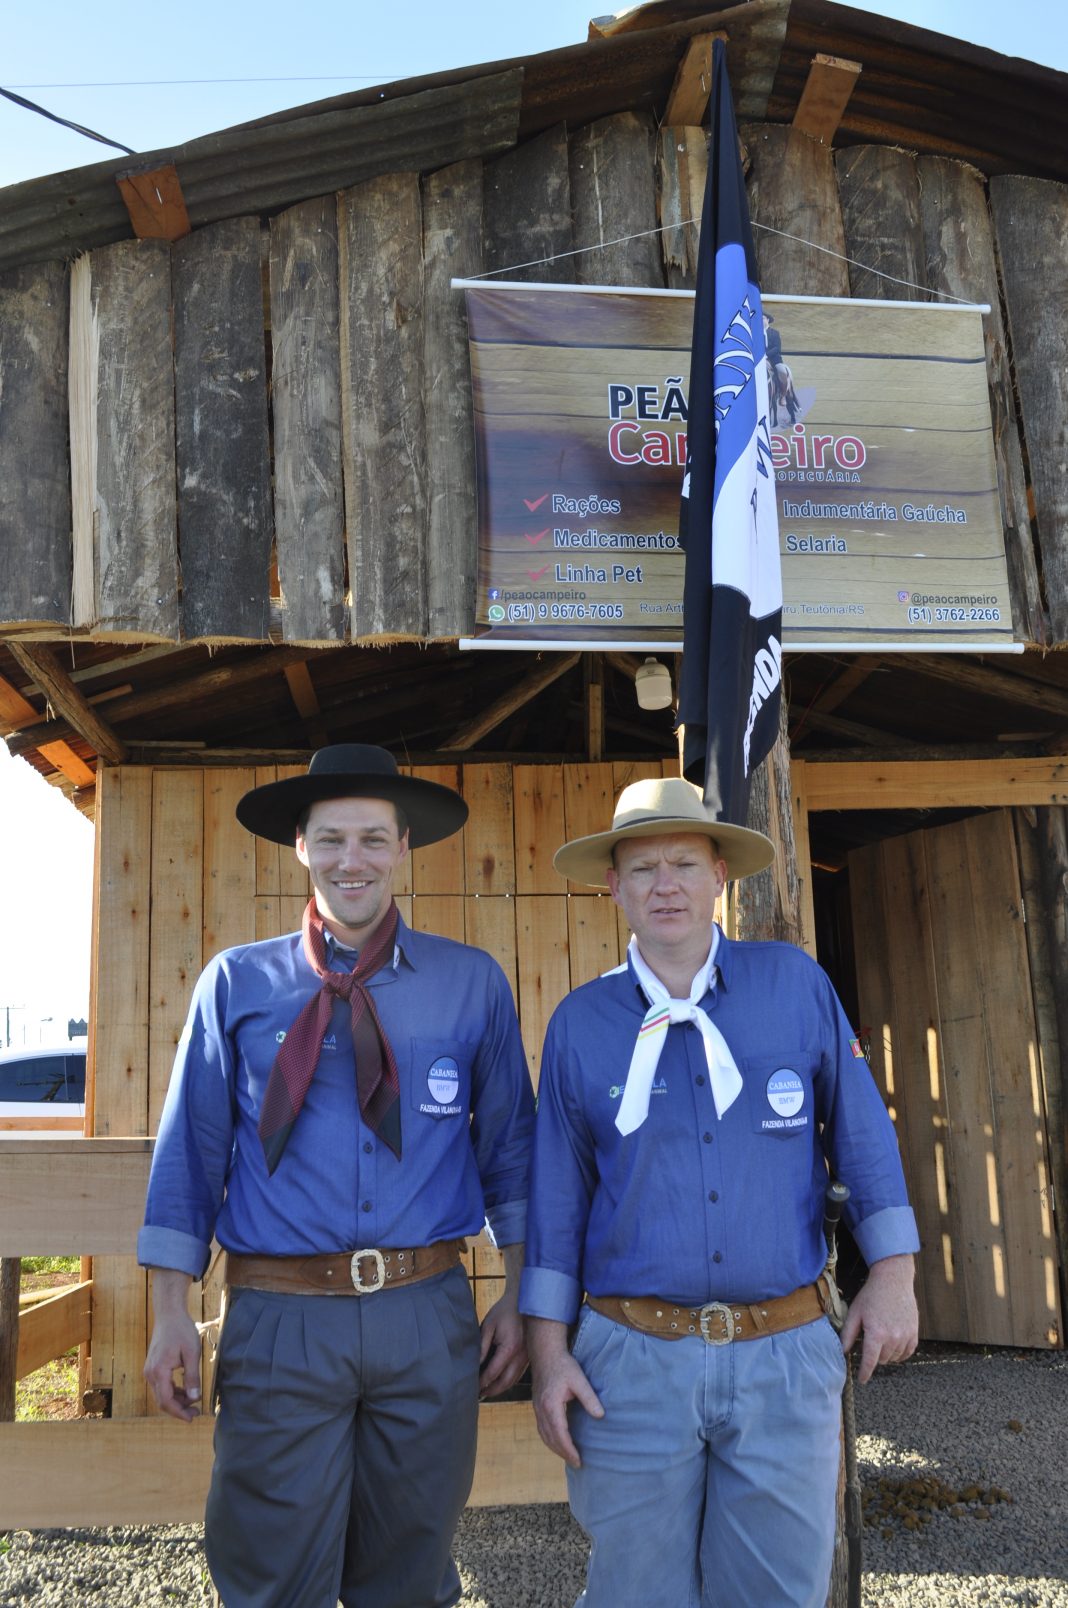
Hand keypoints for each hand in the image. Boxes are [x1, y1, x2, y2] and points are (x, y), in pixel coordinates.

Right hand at [144, 1270, 201, 1420]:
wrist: (169, 1314)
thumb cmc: (182, 1330)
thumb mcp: (192, 1353)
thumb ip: (192, 1377)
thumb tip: (194, 1398)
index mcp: (159, 1371)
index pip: (166, 1401)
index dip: (179, 1412)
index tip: (192, 1418)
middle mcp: (150, 1374)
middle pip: (162, 1400)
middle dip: (179, 1409)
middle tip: (196, 1412)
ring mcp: (150, 1370)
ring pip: (161, 1394)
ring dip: (176, 1400)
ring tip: (194, 1401)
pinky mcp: (153, 1367)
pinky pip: (161, 1385)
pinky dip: (173, 1391)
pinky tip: (185, 1390)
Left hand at [478, 1292, 527, 1398]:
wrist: (523, 1301)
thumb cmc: (504, 1311)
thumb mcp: (488, 1325)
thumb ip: (482, 1346)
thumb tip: (475, 1365)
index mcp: (510, 1348)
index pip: (494, 1372)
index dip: (482, 1381)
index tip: (473, 1387)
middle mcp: (521, 1355)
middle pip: (505, 1382)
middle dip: (492, 1390)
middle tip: (480, 1395)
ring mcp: (527, 1357)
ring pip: (514, 1380)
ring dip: (501, 1388)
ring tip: (488, 1391)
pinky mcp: (529, 1356)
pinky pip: (519, 1373)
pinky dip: (509, 1381)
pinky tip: (500, 1381)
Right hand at [526, 1316, 603, 1467]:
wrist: (545, 1352)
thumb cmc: (563, 1365)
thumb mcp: (579, 1380)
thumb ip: (589, 1398)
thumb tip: (600, 1416)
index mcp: (551, 1405)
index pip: (560, 1434)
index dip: (569, 1450)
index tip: (579, 1461)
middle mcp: (541, 1410)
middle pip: (550, 1439)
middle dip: (563, 1453)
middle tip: (577, 1463)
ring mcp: (537, 1408)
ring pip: (544, 1435)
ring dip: (555, 1448)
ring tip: (568, 1456)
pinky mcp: (537, 1405)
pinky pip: (541, 1428)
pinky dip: (549, 1439)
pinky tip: (557, 1441)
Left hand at [840, 1253, 918, 1383]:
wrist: (893, 1280)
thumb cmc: (871, 1295)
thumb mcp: (855, 1313)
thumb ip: (848, 1334)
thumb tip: (842, 1352)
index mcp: (876, 1333)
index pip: (870, 1362)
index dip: (865, 1373)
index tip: (862, 1379)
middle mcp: (893, 1338)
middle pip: (882, 1360)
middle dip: (874, 1356)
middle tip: (870, 1341)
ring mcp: (906, 1336)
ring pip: (894, 1358)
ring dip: (887, 1354)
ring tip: (882, 1338)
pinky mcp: (915, 1333)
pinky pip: (908, 1353)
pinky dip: (900, 1352)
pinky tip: (894, 1344)